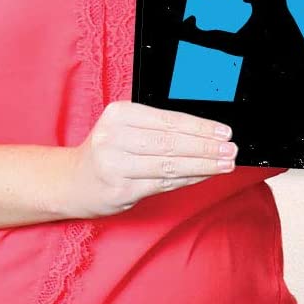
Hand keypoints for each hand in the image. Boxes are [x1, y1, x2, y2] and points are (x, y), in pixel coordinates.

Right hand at [66, 100, 237, 218]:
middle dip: (205, 146)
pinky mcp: (121, 190)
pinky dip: (188, 179)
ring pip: (169, 164)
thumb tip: (204, 131)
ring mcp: (116, 165)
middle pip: (170, 142)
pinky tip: (204, 175)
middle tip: (230, 149)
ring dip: (202, 164)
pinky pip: (163, 184)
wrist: (73, 181)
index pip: (167, 119)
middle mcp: (115, 137)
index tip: (223, 131)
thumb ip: (157, 127)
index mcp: (119, 114)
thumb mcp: (124, 127)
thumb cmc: (108, 150)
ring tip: (225, 163)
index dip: (199, 126)